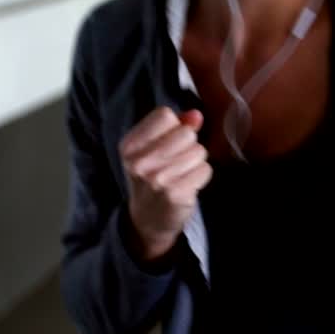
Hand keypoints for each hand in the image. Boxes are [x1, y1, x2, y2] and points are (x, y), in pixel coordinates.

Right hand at [120, 108, 211, 262]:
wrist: (147, 219)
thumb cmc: (153, 177)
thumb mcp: (154, 148)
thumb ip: (177, 127)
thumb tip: (196, 115)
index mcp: (129, 145)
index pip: (165, 115)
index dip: (175, 126)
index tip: (167, 142)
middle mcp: (139, 161)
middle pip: (186, 133)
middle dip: (189, 145)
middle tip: (177, 161)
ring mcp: (156, 178)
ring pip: (198, 151)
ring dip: (196, 162)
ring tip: (182, 174)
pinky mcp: (174, 193)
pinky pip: (205, 169)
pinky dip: (201, 176)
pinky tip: (187, 185)